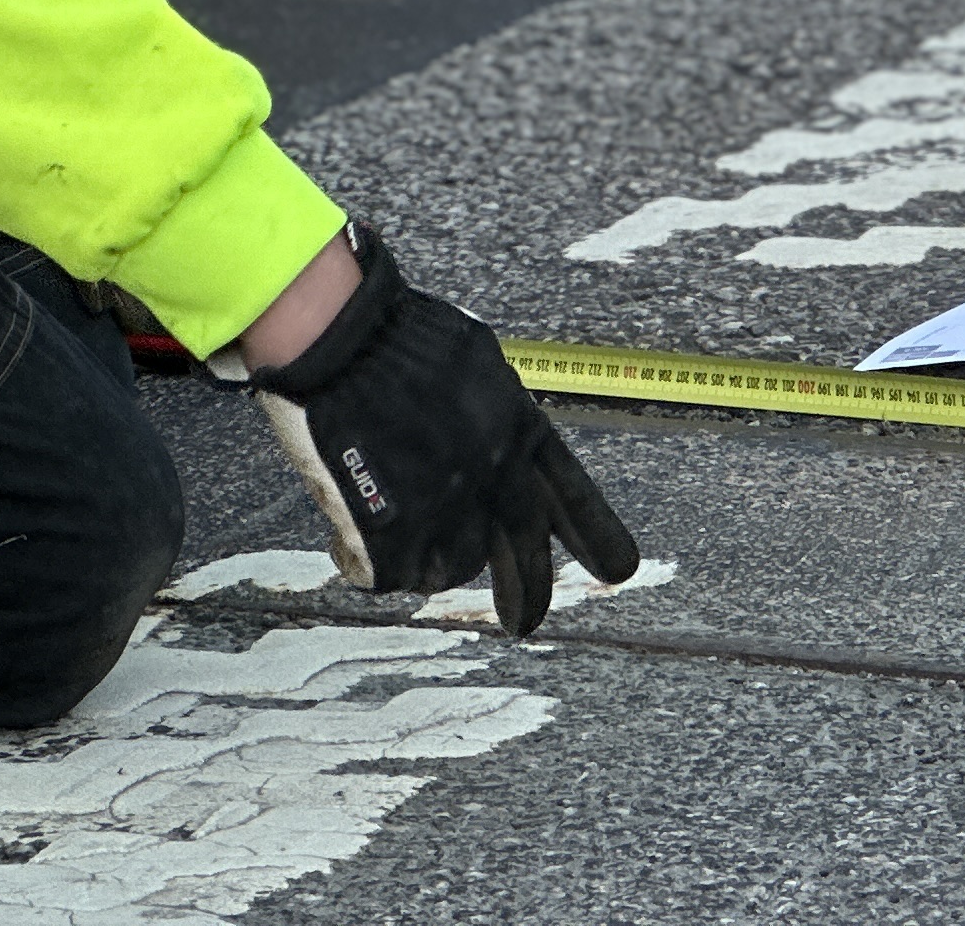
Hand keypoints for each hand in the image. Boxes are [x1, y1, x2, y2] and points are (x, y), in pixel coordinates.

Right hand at [242, 229, 639, 633]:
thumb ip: (497, 417)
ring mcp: (447, 506)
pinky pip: (394, 574)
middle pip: (524, 553)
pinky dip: (372, 562)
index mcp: (521, 429)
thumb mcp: (479, 369)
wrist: (346, 342)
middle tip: (528, 623)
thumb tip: (504, 445)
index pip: (572, 496)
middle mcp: (495, 474)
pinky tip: (355, 535)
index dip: (596, 535)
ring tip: (402, 530)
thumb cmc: (403, 341)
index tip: (617, 569)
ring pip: (454, 568)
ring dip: (432, 560)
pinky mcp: (396, 532)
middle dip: (531, 594)